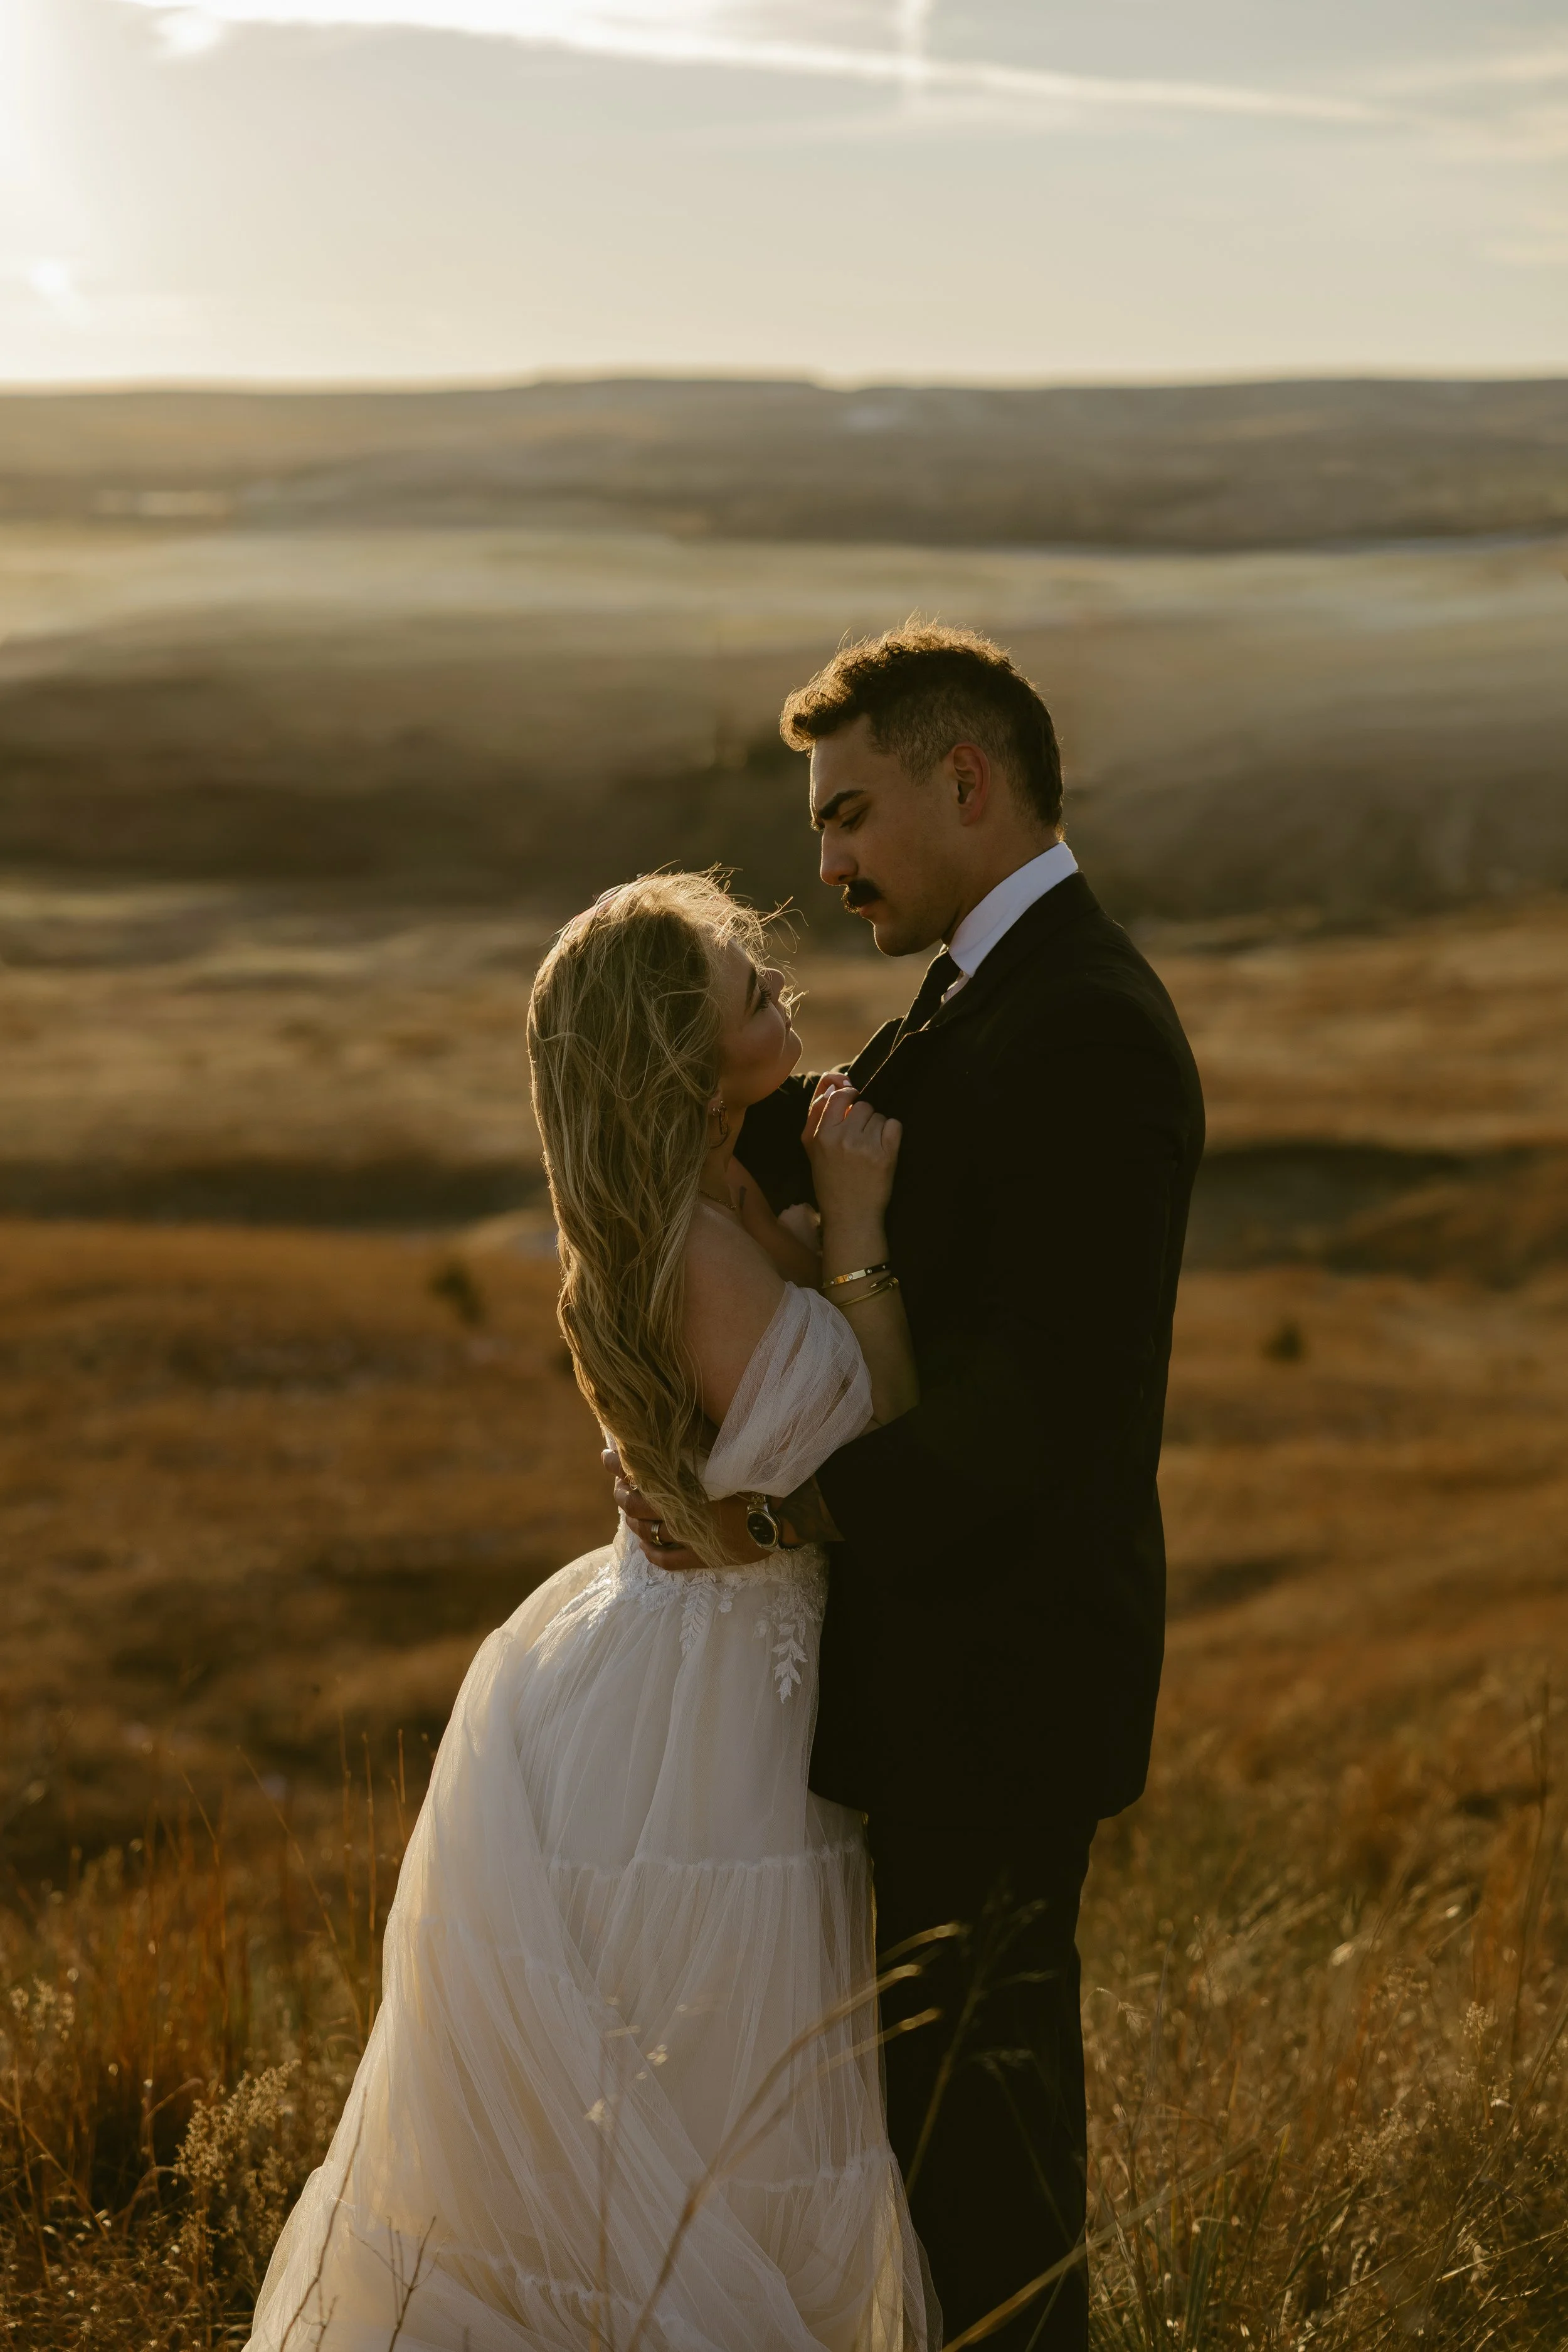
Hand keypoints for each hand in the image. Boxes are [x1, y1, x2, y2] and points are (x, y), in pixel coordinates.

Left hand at [601, 1443, 768, 1569]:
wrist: (787, 1507)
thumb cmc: (756, 1471)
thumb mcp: (722, 1450)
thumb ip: (693, 1442)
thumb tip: (670, 1429)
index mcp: (684, 1481)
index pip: (637, 1474)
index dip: (618, 1466)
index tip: (608, 1456)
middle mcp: (681, 1510)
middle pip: (634, 1505)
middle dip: (622, 1494)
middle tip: (620, 1487)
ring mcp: (690, 1536)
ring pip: (646, 1532)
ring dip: (634, 1522)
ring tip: (631, 1513)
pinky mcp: (703, 1556)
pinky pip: (665, 1560)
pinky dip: (651, 1552)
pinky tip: (646, 1545)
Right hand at [804, 1076, 902, 1223]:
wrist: (849, 1216)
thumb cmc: (830, 1180)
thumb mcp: (812, 1148)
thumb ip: (817, 1113)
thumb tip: (834, 1083)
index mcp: (821, 1135)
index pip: (838, 1095)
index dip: (848, 1094)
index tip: (853, 1101)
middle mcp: (842, 1138)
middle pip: (862, 1105)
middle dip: (864, 1117)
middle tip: (860, 1137)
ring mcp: (865, 1147)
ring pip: (879, 1115)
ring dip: (877, 1127)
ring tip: (869, 1148)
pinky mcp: (886, 1155)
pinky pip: (894, 1125)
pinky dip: (892, 1134)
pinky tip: (883, 1148)